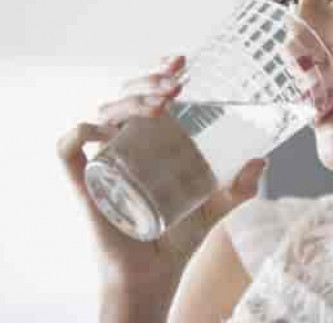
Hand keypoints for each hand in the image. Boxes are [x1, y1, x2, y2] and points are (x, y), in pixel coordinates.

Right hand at [57, 56, 267, 315]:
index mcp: (154, 138)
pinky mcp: (87, 182)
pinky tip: (100, 131)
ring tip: (162, 105)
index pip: (150, 92)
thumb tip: (263, 160)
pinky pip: (69, 151)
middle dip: (149, 82)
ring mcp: (107, 159)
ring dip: (129, 101)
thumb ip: (242, 185)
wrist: (158, 270)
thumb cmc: (182, 232)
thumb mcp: (219, 204)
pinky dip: (77, 134)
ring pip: (103, 115)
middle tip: (177, 86)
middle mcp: (127, 142)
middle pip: (126, 97)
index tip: (181, 60)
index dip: (159, 70)